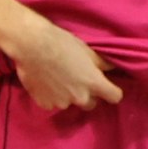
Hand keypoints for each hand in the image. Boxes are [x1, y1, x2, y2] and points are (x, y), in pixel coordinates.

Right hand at [7, 17, 121, 109]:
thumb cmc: (62, 44)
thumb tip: (111, 68)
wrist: (32, 46)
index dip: (112, 91)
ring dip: (68, 95)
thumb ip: (101, 63)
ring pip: (70, 103)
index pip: (115, 97)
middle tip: (78, 80)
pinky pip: (53, 103)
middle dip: (88, 94)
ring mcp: (62, 103)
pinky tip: (46, 82)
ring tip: (57, 78)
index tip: (107, 87)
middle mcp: (80, 97)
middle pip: (92, 103)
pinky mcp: (45, 105)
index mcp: (94, 83)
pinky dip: (51, 96)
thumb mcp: (87, 50)